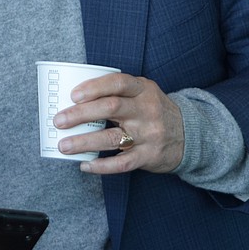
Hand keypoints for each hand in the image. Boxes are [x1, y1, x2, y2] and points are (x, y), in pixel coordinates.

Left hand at [54, 73, 184, 173]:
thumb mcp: (143, 92)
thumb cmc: (153, 110)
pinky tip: (85, 165)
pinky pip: (122, 163)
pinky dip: (101, 166)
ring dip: (84, 142)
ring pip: (112, 137)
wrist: (189, 135)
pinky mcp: (149, 156)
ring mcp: (149, 134)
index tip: (73, 95)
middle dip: (80, 114)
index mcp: (143, 89)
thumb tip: (74, 99)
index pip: (117, 83)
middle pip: (110, 108)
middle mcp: (146, 110)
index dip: (94, 88)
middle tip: (59, 121)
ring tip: (64, 146)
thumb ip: (117, 92)